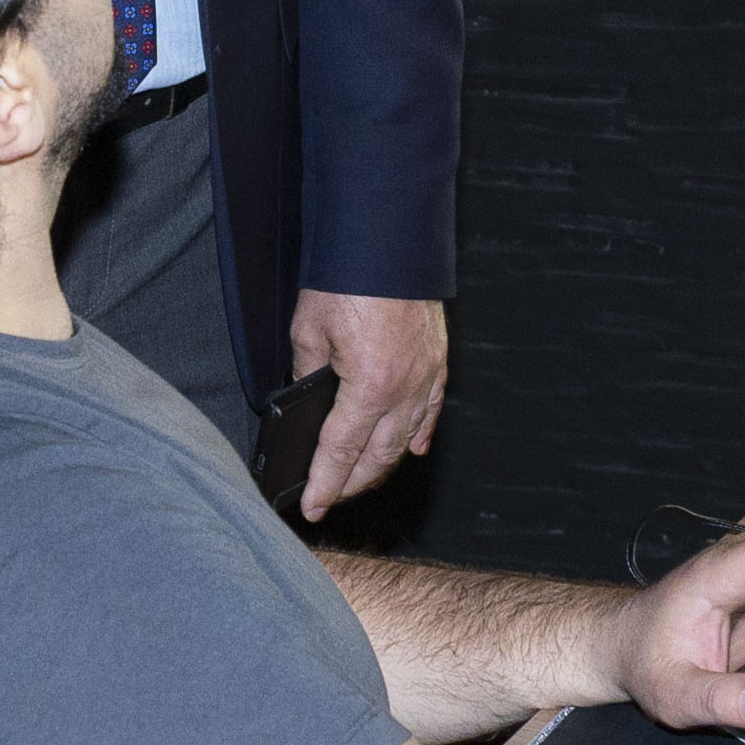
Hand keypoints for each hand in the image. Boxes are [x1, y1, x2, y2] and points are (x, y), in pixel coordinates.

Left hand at [284, 291, 446, 519]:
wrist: (389, 237)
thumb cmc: (348, 276)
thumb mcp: (309, 330)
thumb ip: (307, 373)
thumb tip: (306, 398)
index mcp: (368, 385)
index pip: (342, 451)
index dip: (325, 484)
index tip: (313, 507)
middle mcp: (404, 389)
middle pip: (378, 456)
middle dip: (353, 483)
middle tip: (331, 498)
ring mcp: (426, 376)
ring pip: (406, 440)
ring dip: (383, 465)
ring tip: (361, 480)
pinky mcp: (438, 361)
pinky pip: (431, 411)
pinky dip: (418, 435)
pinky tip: (412, 450)